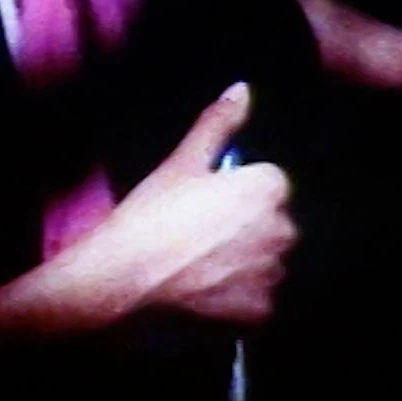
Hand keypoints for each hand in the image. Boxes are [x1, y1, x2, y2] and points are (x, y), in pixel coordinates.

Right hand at [67, 82, 297, 325]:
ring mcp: (272, 273)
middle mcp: (282, 229)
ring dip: (245, 265)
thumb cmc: (149, 218)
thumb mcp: (181, 163)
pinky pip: (258, 301)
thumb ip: (218, 124)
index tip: (206, 207)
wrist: (118, 285)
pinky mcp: (259, 312)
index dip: (237, 195)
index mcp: (270, 188)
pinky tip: (205, 295)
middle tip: (200, 239)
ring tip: (200, 268)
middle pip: (273, 225)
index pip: (269, 185)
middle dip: (247, 229)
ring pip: (268, 263)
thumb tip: (243, 89)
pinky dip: (238, 300)